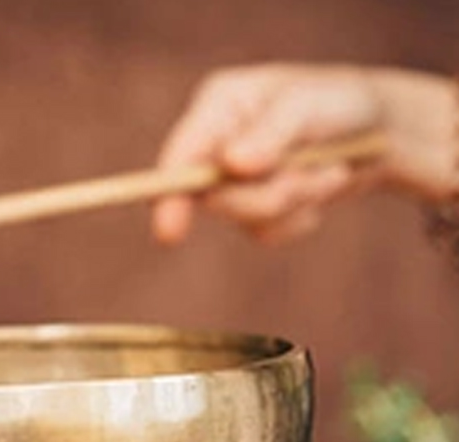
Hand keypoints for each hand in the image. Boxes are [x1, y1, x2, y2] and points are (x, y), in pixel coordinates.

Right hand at [152, 64, 455, 244]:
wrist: (378, 129)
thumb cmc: (339, 102)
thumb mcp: (310, 106)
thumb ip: (271, 134)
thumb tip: (233, 166)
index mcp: (218, 106)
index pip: (182, 153)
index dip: (170, 193)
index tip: (171, 231)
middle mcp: (216, 143)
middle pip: (214, 195)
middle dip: (268, 195)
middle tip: (313, 178)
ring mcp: (233, 179)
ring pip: (245, 216)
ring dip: (296, 201)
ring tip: (331, 172)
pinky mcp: (254, 207)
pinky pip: (267, 232)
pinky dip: (300, 217)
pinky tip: (321, 188)